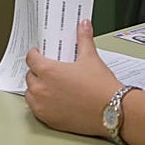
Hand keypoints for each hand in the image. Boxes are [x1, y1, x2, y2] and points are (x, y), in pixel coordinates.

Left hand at [24, 19, 122, 137]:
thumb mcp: (91, 59)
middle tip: (48, 72)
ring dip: (36, 89)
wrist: (115, 112)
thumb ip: (83, 39)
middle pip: (30, 76)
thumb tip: (83, 25)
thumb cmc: (102, 87)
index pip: (31, 58)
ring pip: (30, 93)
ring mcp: (43, 105)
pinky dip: (40, 105)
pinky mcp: (49, 120)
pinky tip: (52, 102)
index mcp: (48, 71)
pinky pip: (36, 109)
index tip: (39, 54)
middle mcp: (41, 88)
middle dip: (37, 73)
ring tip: (50, 87)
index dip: (35, 55)